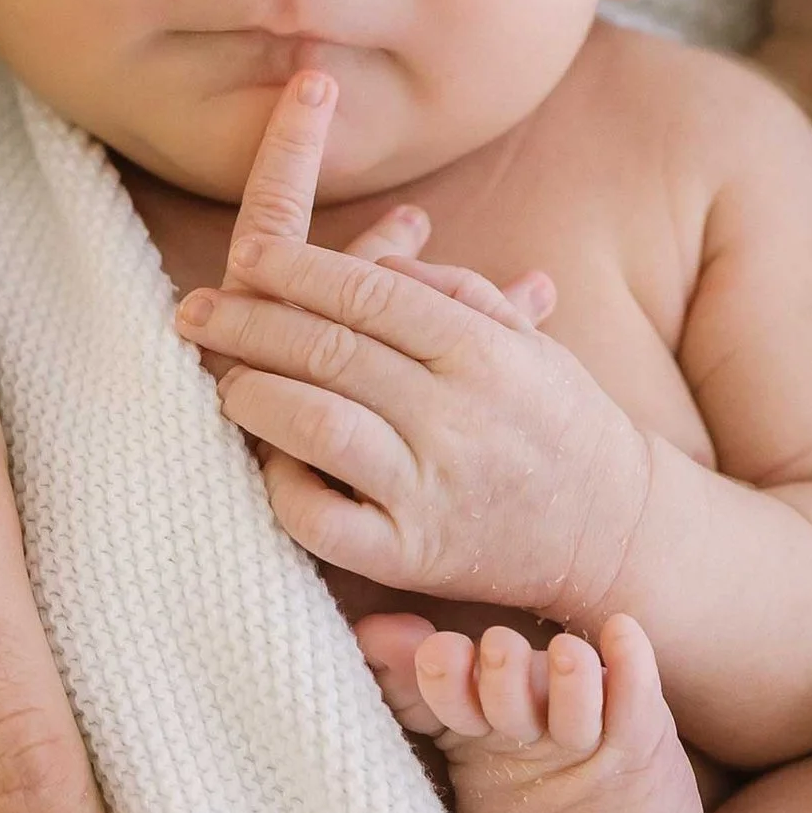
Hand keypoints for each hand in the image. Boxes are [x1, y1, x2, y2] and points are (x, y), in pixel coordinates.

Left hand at [174, 72, 641, 615]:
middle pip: (330, 350)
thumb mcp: (524, 341)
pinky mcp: (411, 556)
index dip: (298, 269)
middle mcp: (456, 414)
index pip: (370, 292)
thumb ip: (452, 290)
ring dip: (255, 394)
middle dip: (249, 323)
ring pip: (317, 424)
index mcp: (484, 350)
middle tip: (195, 310)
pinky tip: (267, 463)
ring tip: (223, 380)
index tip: (247, 256)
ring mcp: (431, 488)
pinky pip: (321, 518)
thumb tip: (370, 258)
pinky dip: (282, 487)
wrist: (615, 531)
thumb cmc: (556, 422)